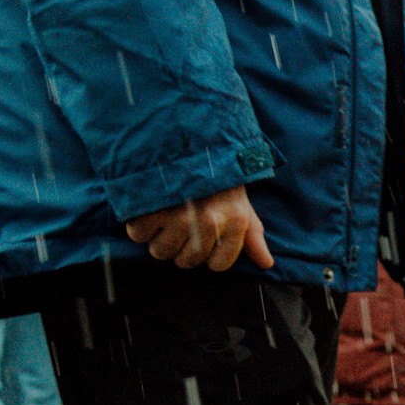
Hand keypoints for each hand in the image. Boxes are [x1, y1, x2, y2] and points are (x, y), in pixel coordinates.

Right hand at [126, 185, 274, 271]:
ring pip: (161, 252)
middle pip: (186, 262)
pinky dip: (139, 224)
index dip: (208, 254)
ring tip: (163, 214)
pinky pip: (138, 234)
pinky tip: (148, 207)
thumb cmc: (217, 177)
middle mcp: (209, 222)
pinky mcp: (150, 206)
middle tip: (179, 223)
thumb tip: (266, 263)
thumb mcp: (241, 204)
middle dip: (181, 248)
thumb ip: (252, 236)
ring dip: (158, 238)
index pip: (217, 265)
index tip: (203, 236)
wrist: (189, 139)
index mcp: (235, 222)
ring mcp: (178, 215)